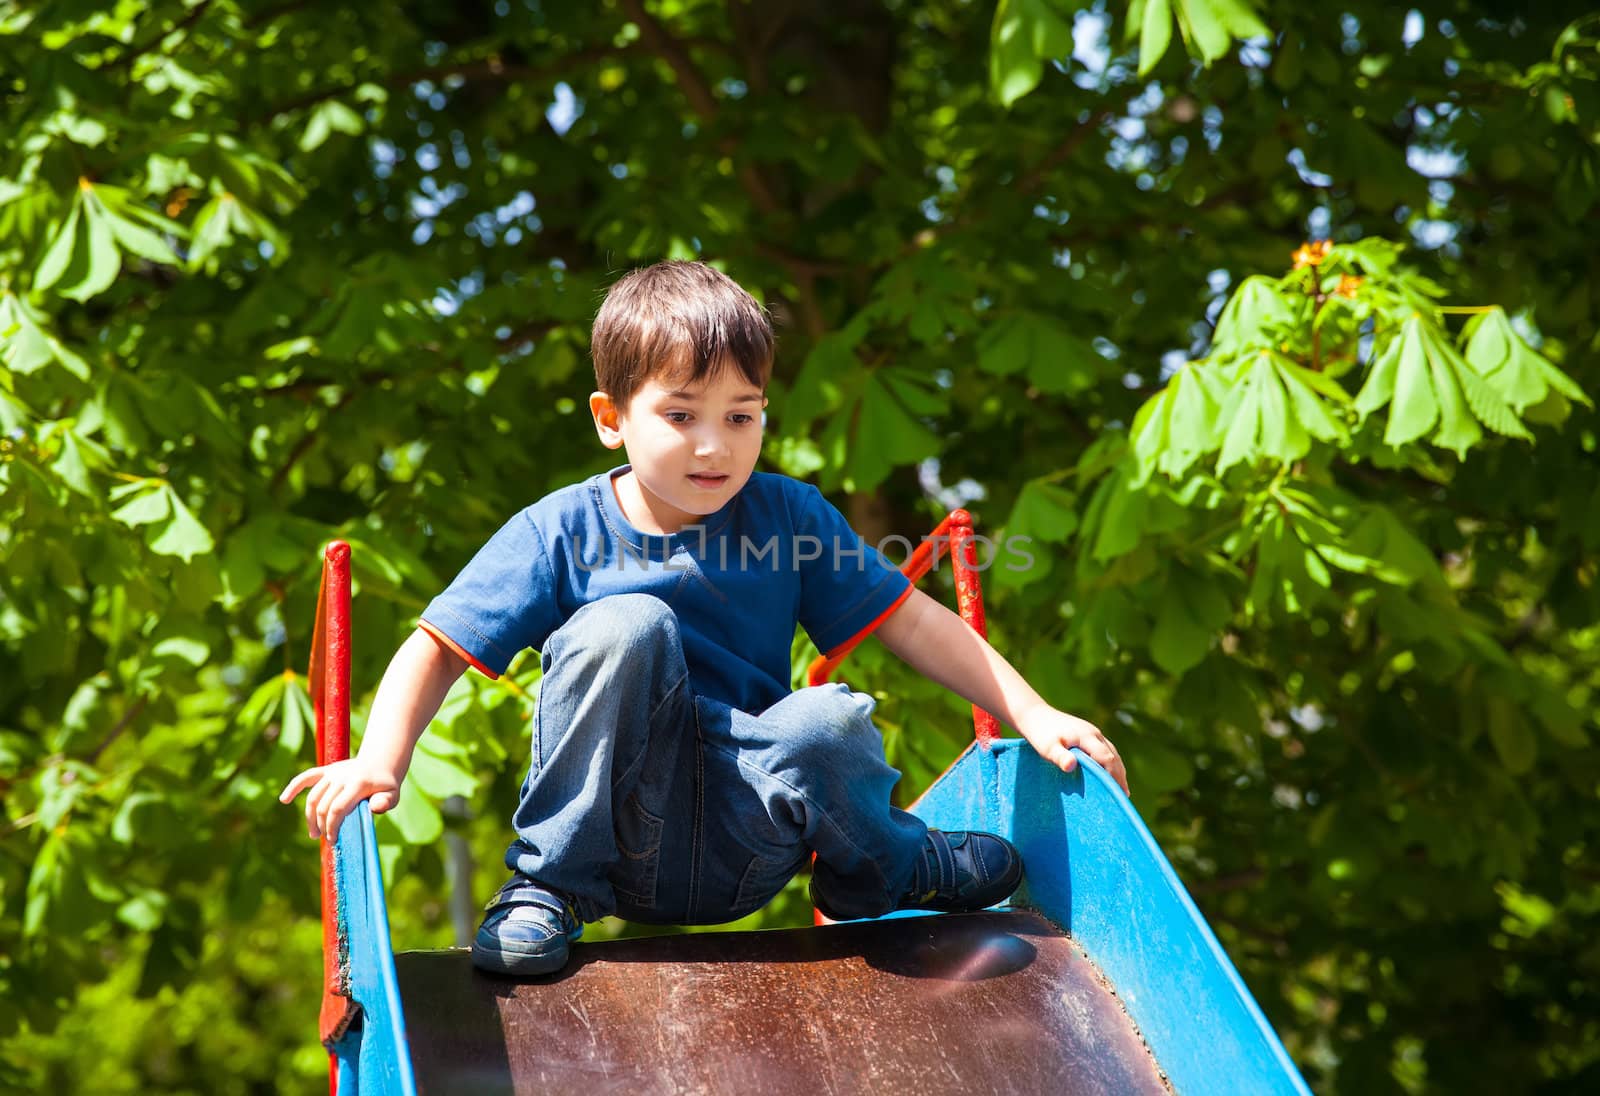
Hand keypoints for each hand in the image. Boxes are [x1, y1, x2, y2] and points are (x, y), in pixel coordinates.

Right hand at [279, 758, 400, 839]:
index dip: (332, 826)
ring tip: (314, 833)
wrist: (380, 764)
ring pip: (313, 797)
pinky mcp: (326, 771)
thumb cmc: (385, 785)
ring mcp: (332, 772)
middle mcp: (342, 776)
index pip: (338, 808)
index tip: (333, 840)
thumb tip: (376, 808)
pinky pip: (306, 777)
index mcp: (357, 783)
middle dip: (323, 826)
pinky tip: (284, 800)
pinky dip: (293, 787)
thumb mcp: (393, 794)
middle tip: (327, 840)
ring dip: (310, 817)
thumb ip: (385, 801)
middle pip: (324, 805)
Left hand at [1017, 707, 1129, 795]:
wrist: (1035, 715)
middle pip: (1114, 755)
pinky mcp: (1088, 734)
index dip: (1114, 775)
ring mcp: (1093, 733)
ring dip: (1117, 769)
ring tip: (1121, 789)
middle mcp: (1094, 733)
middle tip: (1124, 796)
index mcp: (1087, 736)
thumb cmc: (1040, 734)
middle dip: (1120, 775)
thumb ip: (1060, 757)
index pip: (1106, 758)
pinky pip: (1105, 750)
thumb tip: (1071, 766)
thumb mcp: (1047, 748)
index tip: (1118, 793)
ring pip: (1112, 752)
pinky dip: (1111, 763)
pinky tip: (1108, 774)